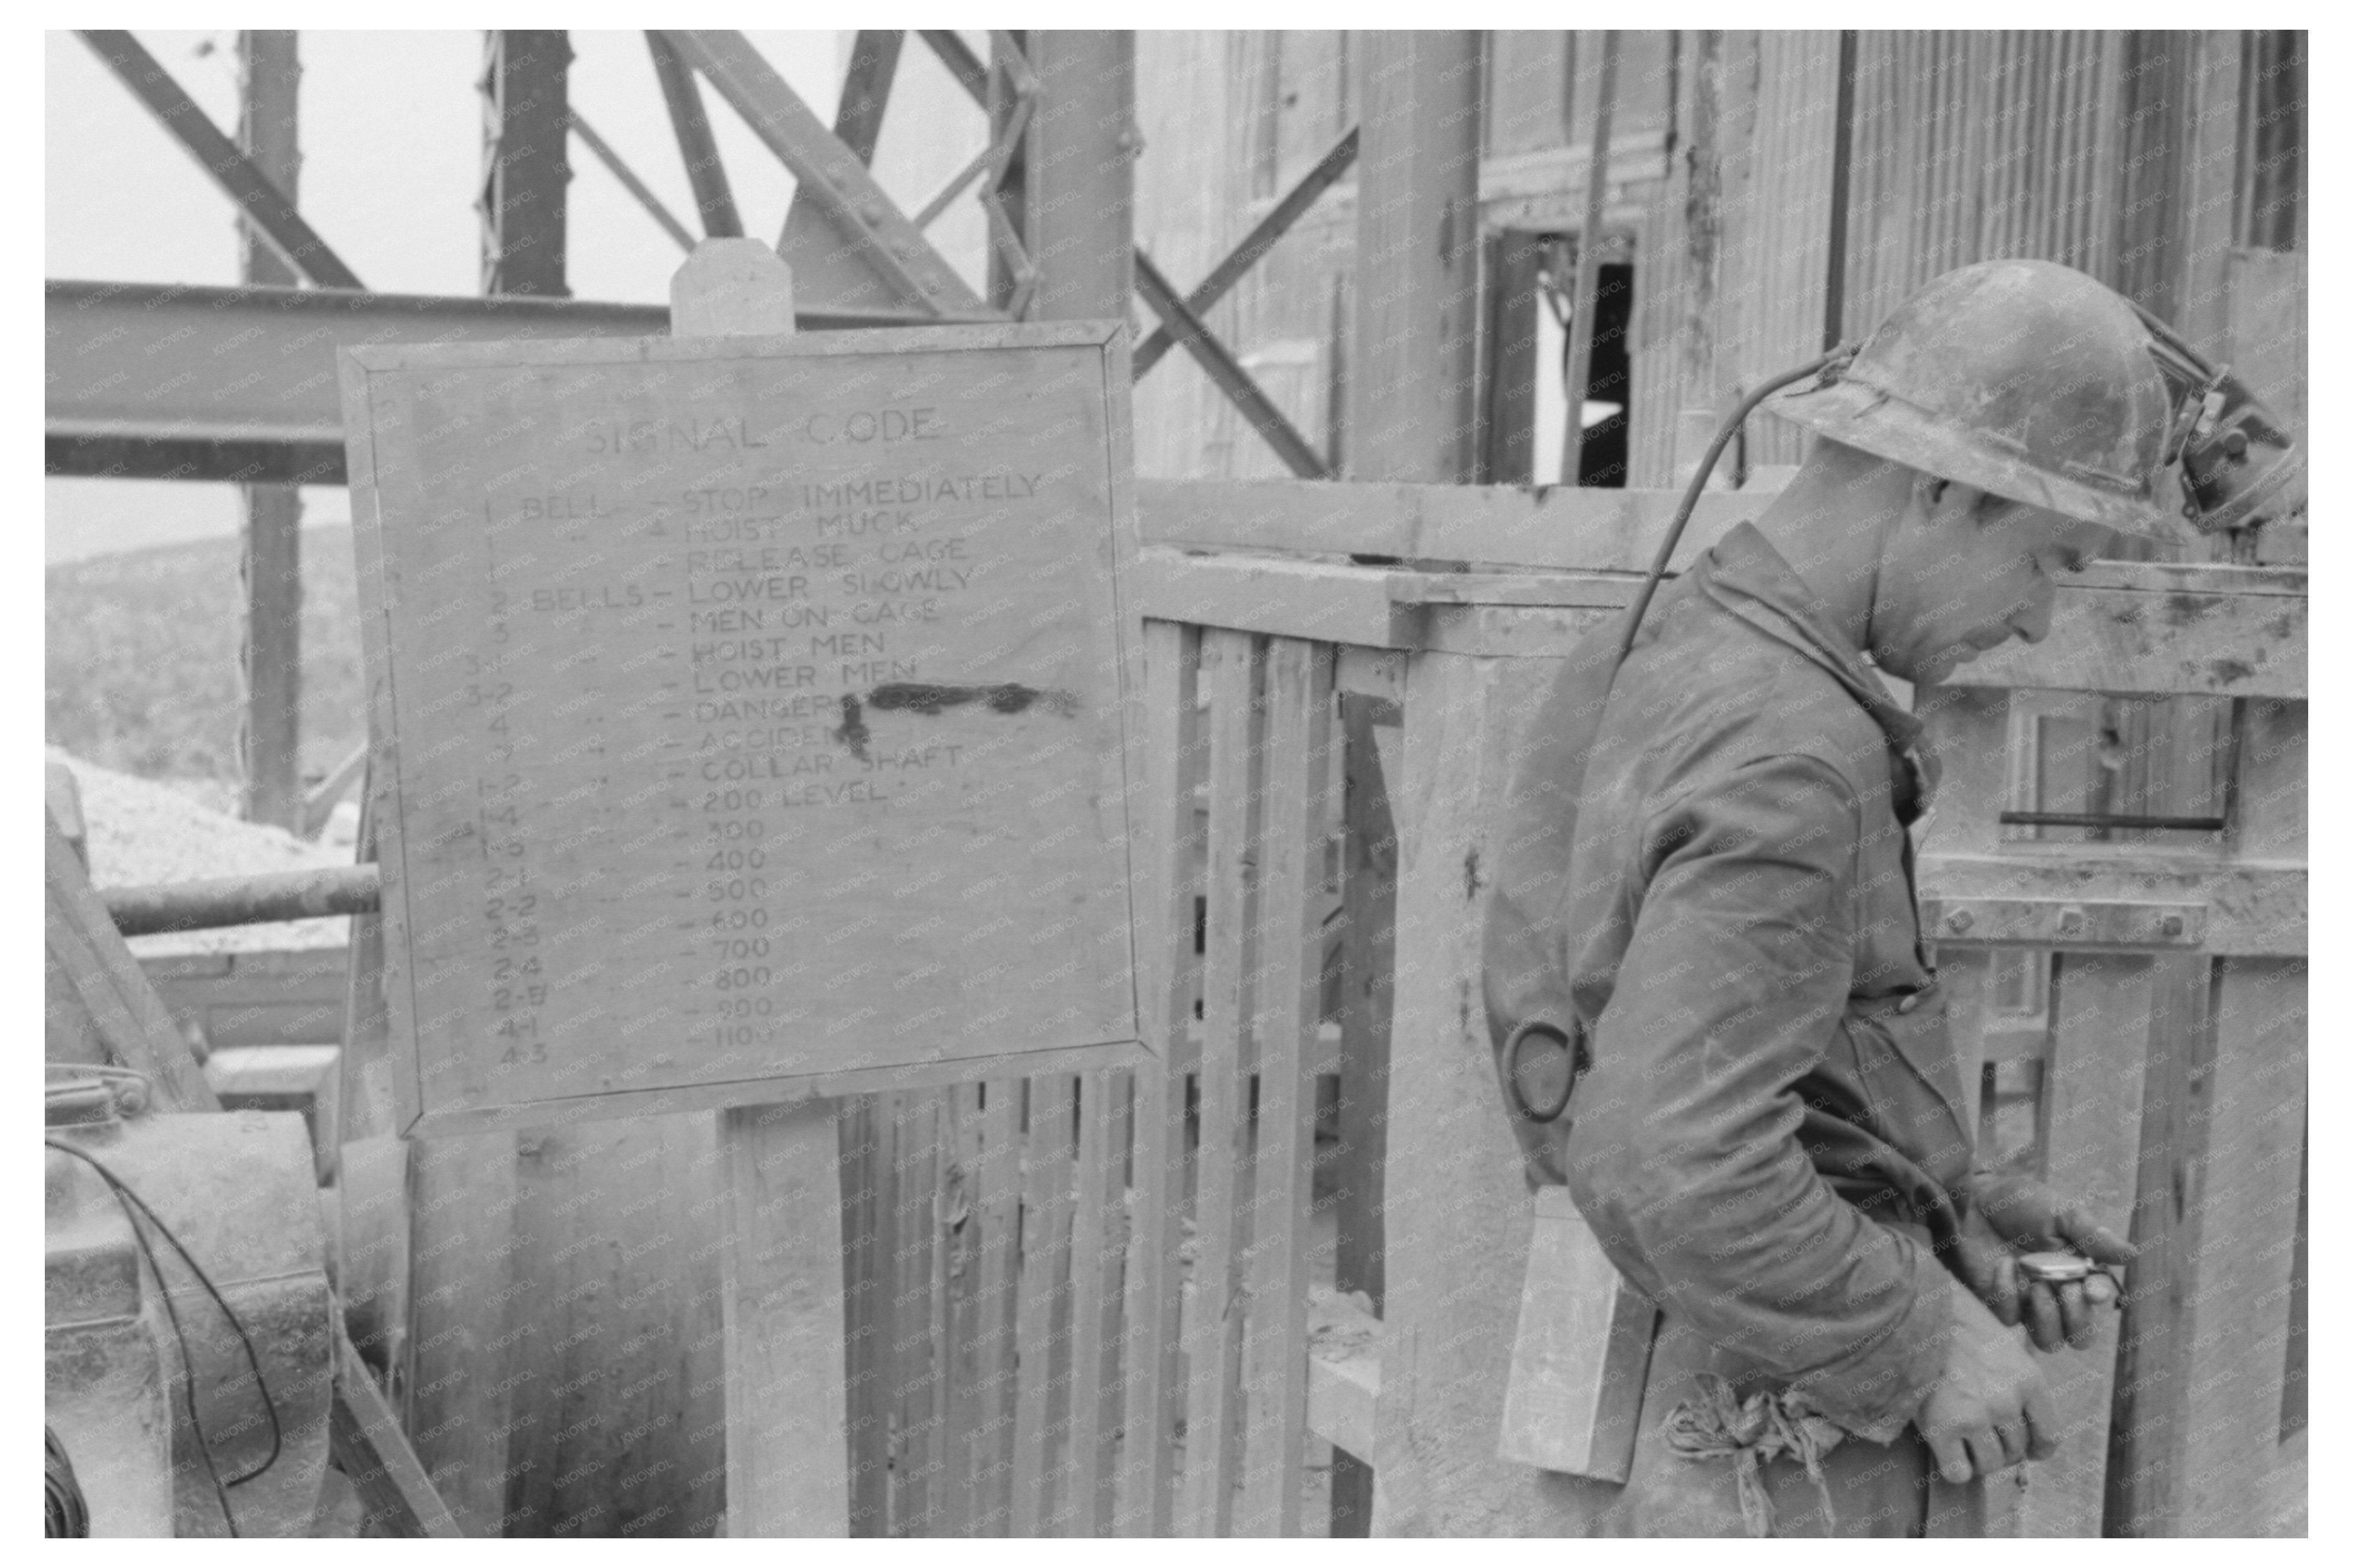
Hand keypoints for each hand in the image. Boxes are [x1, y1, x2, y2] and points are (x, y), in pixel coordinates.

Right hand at [1917, 1288, 2056, 1484]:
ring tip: (1961, 1439)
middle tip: (1979, 1433)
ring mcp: (1975, 1416)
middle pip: (2016, 1453)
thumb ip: (2017, 1381)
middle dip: (2000, 1448)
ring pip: (1989, 1465)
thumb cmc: (1956, 1321)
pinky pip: (1958, 1472)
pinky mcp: (1941, 1426)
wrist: (1912, 1308)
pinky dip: (1954, 1467)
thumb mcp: (2003, 1344)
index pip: (2048, 1438)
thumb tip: (2019, 1421)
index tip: (2025, 1449)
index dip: (2035, 1449)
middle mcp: (2007, 1402)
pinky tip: (1945, 1448)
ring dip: (1977, 1459)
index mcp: (2029, 1380)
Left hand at [1953, 1172, 2136, 1350]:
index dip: (2100, 1301)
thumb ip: (2093, 1234)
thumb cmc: (2021, 1203)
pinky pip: (2010, 1319)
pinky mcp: (1998, 1302)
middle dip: (2079, 1322)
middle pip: (2081, 1338)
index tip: (2091, 1288)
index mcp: (2081, 1273)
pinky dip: (2010, 1295)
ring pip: (2048, 1342)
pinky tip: (2005, 1265)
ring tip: (2037, 1285)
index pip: (2100, 1302)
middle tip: (2066, 1289)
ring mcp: (2028, 1303)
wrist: (1973, 1198)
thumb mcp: (2061, 1212)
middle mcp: (2058, 1294)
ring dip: (2047, 1319)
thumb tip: (2132, 1256)